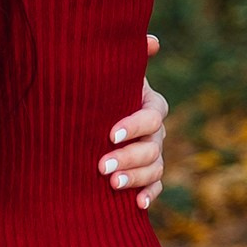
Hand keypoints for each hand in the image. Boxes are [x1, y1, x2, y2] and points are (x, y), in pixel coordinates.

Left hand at [99, 32, 167, 211]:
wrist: (91, 117)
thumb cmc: (100, 91)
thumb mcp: (109, 74)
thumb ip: (127, 58)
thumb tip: (152, 41)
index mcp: (150, 104)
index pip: (151, 115)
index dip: (134, 126)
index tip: (110, 134)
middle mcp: (156, 131)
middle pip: (153, 146)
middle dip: (129, 157)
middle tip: (102, 167)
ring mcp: (153, 154)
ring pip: (154, 168)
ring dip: (136, 178)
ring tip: (113, 185)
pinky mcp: (146, 176)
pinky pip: (155, 187)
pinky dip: (149, 195)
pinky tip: (138, 204)